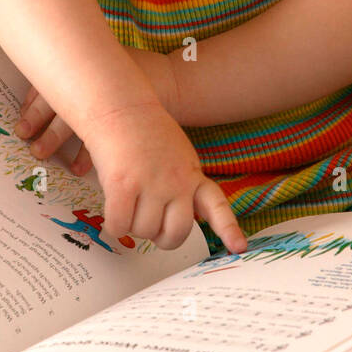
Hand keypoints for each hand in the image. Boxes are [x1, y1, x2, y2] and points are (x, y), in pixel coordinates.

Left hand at [14, 44, 181, 168]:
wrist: (172, 82)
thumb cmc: (135, 73)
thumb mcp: (108, 61)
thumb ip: (81, 68)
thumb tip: (45, 75)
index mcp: (87, 66)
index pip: (53, 81)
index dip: (33, 102)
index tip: (21, 119)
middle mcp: (95, 82)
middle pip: (57, 102)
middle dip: (38, 121)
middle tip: (26, 137)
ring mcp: (109, 102)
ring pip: (73, 122)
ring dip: (54, 139)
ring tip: (41, 153)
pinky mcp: (124, 122)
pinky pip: (98, 141)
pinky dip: (85, 155)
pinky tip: (77, 167)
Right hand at [83, 99, 246, 253]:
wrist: (119, 104)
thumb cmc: (142, 129)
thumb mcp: (176, 154)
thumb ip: (181, 182)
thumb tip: (169, 216)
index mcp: (192, 173)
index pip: (217, 205)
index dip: (228, 229)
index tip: (238, 247)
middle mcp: (177, 181)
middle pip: (177, 232)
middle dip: (161, 237)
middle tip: (149, 225)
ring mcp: (152, 183)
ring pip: (145, 231)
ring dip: (133, 226)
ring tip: (127, 203)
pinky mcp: (124, 184)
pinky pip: (121, 225)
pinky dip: (114, 225)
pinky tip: (113, 211)